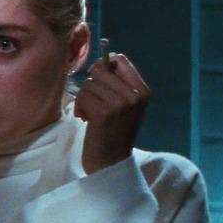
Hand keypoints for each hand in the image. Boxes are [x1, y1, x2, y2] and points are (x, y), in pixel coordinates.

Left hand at [73, 53, 149, 174]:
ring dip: (84, 99)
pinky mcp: (103, 114)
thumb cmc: (113, 132)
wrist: (111, 162)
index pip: (120, 60)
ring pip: (89, 84)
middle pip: (100, 71)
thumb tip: (100, 61)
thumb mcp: (124, 106)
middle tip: (93, 102)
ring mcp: (120, 104)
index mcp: (143, 91)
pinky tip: (86, 120)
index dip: (103, 65)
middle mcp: (134, 96)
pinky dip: (79, 108)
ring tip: (91, 114)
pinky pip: (82, 97)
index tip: (98, 78)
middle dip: (91, 85)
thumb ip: (117, 84)